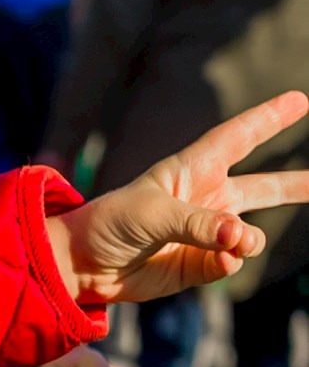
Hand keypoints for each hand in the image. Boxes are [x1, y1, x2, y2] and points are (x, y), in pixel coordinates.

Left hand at [51, 92, 308, 308]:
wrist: (80, 265)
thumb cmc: (109, 222)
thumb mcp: (152, 213)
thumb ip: (198, 225)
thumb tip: (241, 240)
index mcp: (192, 170)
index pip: (238, 138)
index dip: (268, 119)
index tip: (300, 100)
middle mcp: (204, 199)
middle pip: (261, 188)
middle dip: (293, 186)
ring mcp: (203, 234)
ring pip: (247, 233)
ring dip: (250, 239)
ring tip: (239, 243)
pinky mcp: (196, 266)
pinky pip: (227, 264)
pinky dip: (229, 263)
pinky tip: (224, 260)